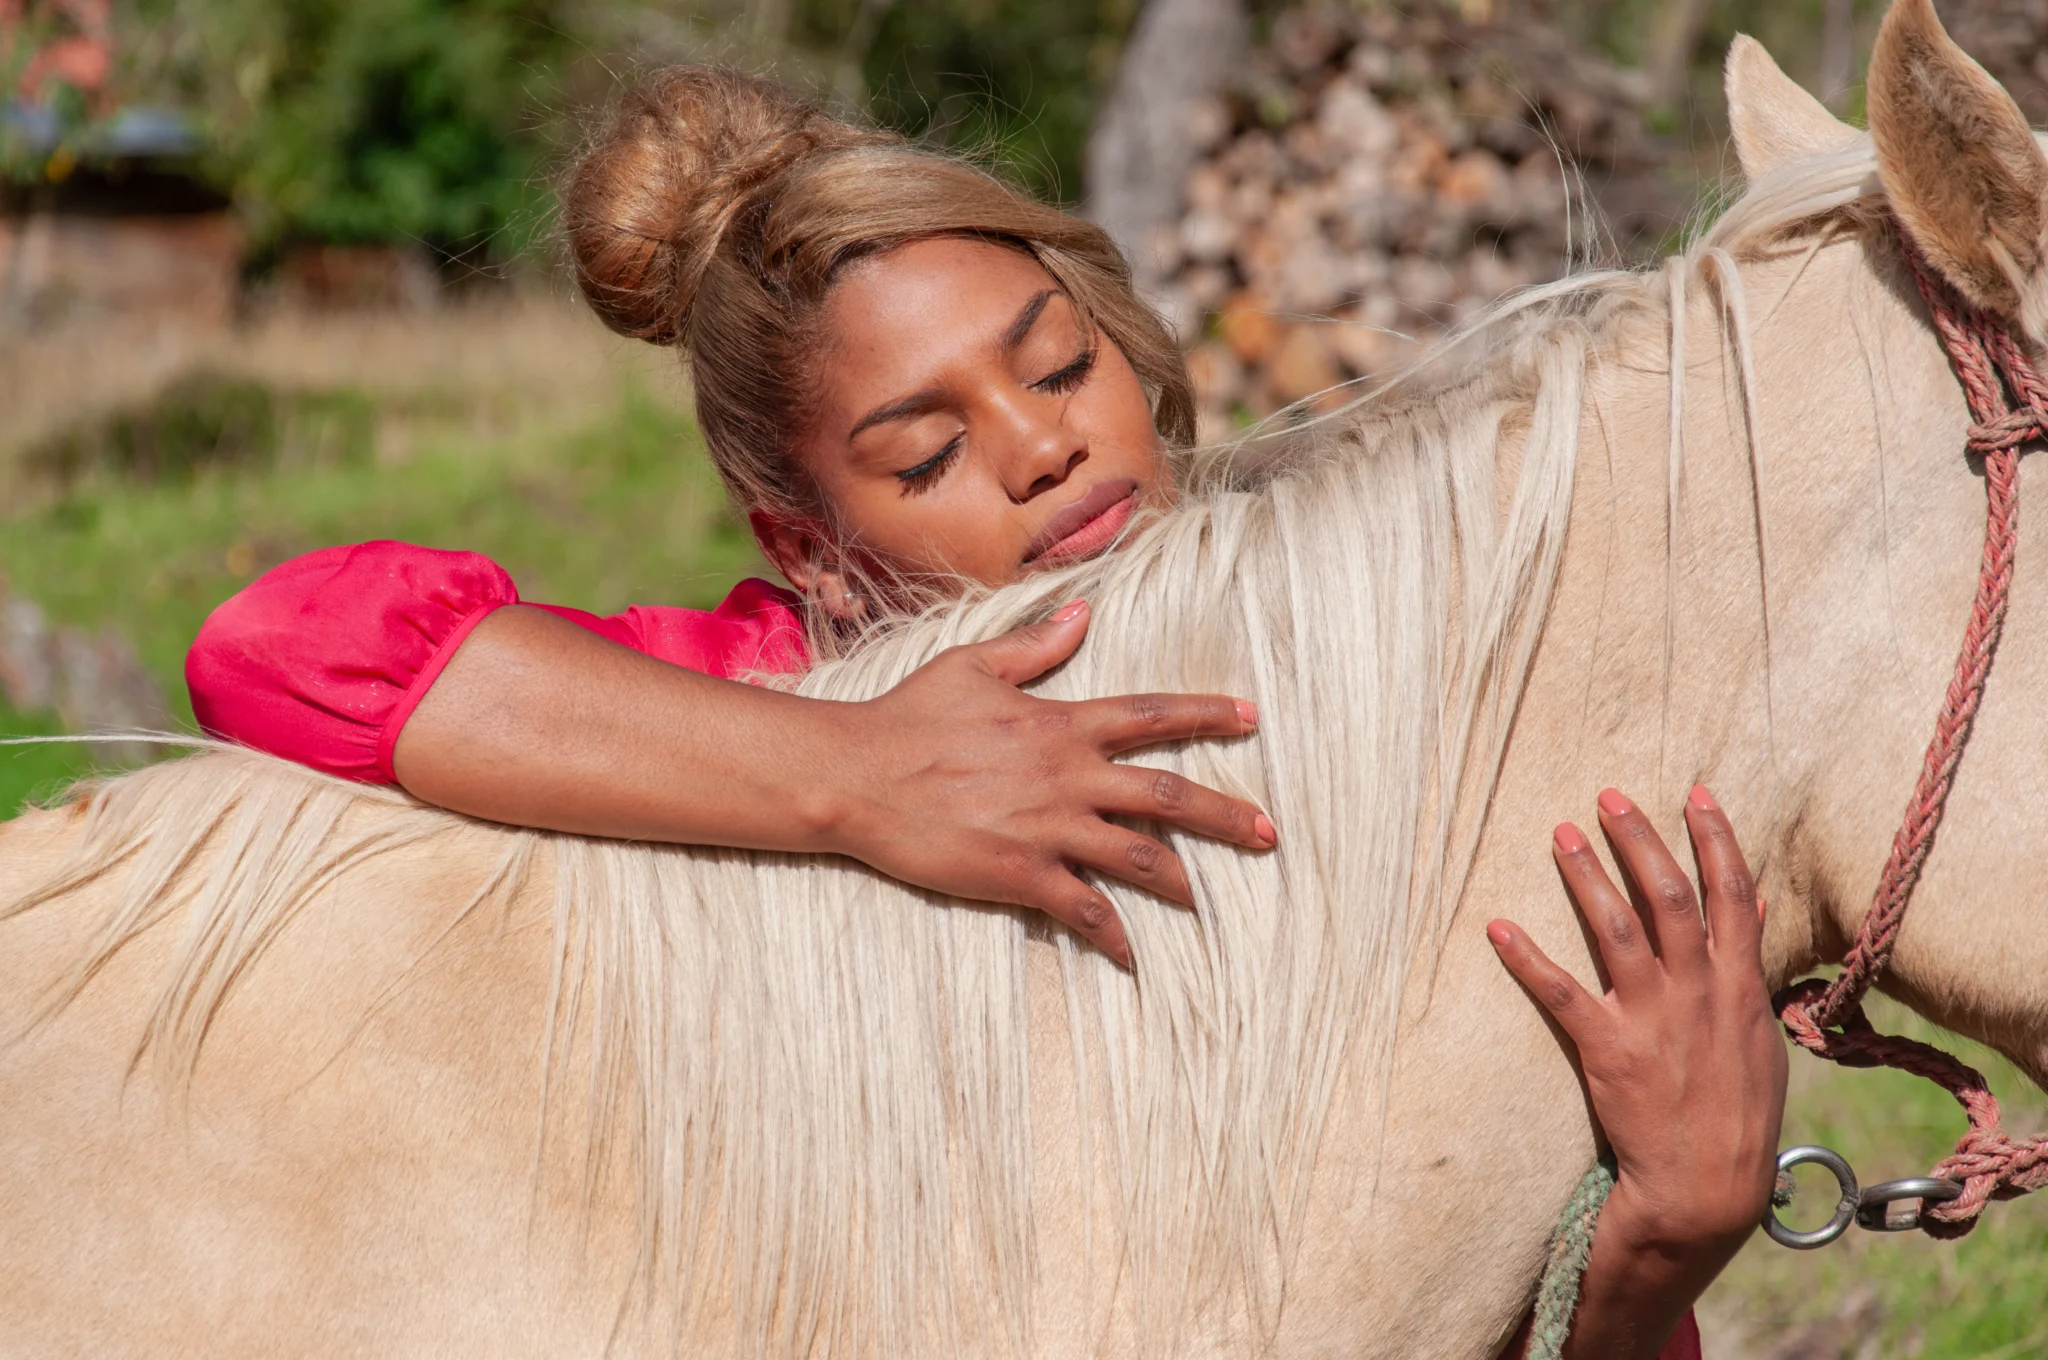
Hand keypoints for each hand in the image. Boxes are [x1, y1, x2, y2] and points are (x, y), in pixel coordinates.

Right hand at [821, 599, 1274, 965]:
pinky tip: (1132, 957)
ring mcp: (1047, 829)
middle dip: (1224, 813)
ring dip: (1182, 880)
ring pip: (1140, 857)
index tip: (1251, 717)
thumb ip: (1035, 645)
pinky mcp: (1020, 875)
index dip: (1206, 714)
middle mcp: (1066, 775)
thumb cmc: (907, 716)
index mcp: (1058, 723)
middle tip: (1268, 832)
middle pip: (1166, 794)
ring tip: (1205, 899)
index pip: (1150, 714)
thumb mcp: (972, 665)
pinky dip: (1115, 936)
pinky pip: (1085, 911)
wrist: (857, 775)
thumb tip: (1082, 611)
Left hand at [1486, 786, 1785, 1357]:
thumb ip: (1752, 965)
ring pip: (1619, 931)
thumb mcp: (1759, 1036)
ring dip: (1588, 877)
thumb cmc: (1735, 1112)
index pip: (1733, 894)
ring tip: (1560, 834)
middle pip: (1670, 897)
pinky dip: (1527, 958)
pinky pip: (1561, 994)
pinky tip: (1497, 926)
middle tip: (1609, 795)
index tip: (1696, 791)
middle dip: (1640, 840)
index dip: (1716, 838)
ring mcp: (1653, 1020)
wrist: (1706, 1187)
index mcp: (1738, 986)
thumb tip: (1759, 900)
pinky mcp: (1608, 1051)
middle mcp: (1699, 993)